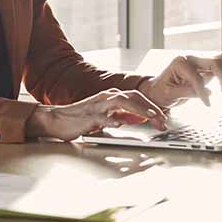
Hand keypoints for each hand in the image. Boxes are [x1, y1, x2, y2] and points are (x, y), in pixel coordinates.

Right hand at [25, 88, 167, 140]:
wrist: (57, 119)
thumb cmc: (80, 118)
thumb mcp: (106, 116)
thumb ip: (122, 115)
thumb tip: (138, 117)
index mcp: (111, 97)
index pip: (137, 98)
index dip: (152, 106)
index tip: (163, 117)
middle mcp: (106, 97)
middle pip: (133, 97)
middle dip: (150, 108)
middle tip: (163, 119)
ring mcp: (97, 106)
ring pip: (121, 102)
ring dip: (138, 109)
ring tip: (150, 116)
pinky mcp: (88, 116)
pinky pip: (102, 117)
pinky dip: (112, 120)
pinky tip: (119, 124)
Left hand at [140, 54, 221, 107]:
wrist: (155, 90)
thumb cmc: (160, 91)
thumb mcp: (170, 94)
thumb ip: (188, 92)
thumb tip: (207, 93)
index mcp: (180, 63)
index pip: (197, 77)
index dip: (203, 92)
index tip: (207, 104)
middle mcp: (189, 59)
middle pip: (214, 61)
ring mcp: (197, 62)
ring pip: (219, 60)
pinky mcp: (203, 67)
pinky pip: (220, 64)